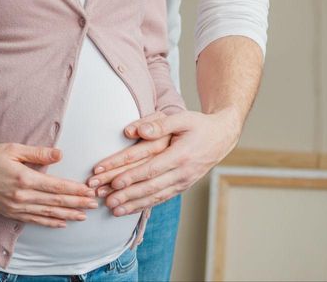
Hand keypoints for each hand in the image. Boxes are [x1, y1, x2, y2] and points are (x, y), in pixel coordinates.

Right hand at [0, 144, 99, 227]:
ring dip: (67, 214)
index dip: (75, 190)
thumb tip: (60, 154)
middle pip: (55, 201)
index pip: (56, 186)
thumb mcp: (13, 149)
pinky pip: (34, 220)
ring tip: (83, 215)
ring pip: (47, 213)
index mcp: (24, 178)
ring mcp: (16, 207)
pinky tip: (61, 222)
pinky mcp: (11, 213)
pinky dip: (49, 222)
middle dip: (77, 203)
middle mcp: (22, 195)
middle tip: (94, 203)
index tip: (89, 190)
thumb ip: (38, 153)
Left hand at [87, 108, 240, 215]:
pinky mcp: (182, 186)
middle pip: (150, 186)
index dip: (131, 176)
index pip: (151, 168)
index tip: (113, 181)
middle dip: (126, 194)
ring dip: (132, 204)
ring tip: (112, 209)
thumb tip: (136, 131)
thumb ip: (159, 124)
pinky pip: (161, 199)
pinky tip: (129, 209)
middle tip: (105, 198)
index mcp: (181, 155)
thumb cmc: (199, 125)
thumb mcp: (183, 118)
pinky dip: (144, 205)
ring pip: (155, 196)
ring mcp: (183, 182)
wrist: (221, 137)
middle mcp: (183, 172)